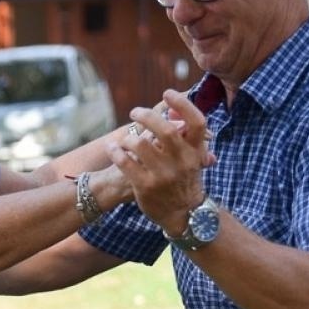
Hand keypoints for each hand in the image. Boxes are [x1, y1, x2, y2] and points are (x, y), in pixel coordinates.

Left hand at [107, 89, 210, 230]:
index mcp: (196, 151)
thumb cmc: (184, 179)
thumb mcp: (192, 158)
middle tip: (134, 112)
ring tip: (124, 138)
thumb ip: (185, 136)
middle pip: (166, 130)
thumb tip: (172, 109)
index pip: (197, 122)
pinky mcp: (146, 186)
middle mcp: (182, 162)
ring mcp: (164, 175)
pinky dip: (116, 152)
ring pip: (141, 145)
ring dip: (128, 137)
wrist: (183, 214)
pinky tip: (112, 148)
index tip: (167, 93)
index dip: (183, 105)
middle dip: (147, 116)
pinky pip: (126, 163)